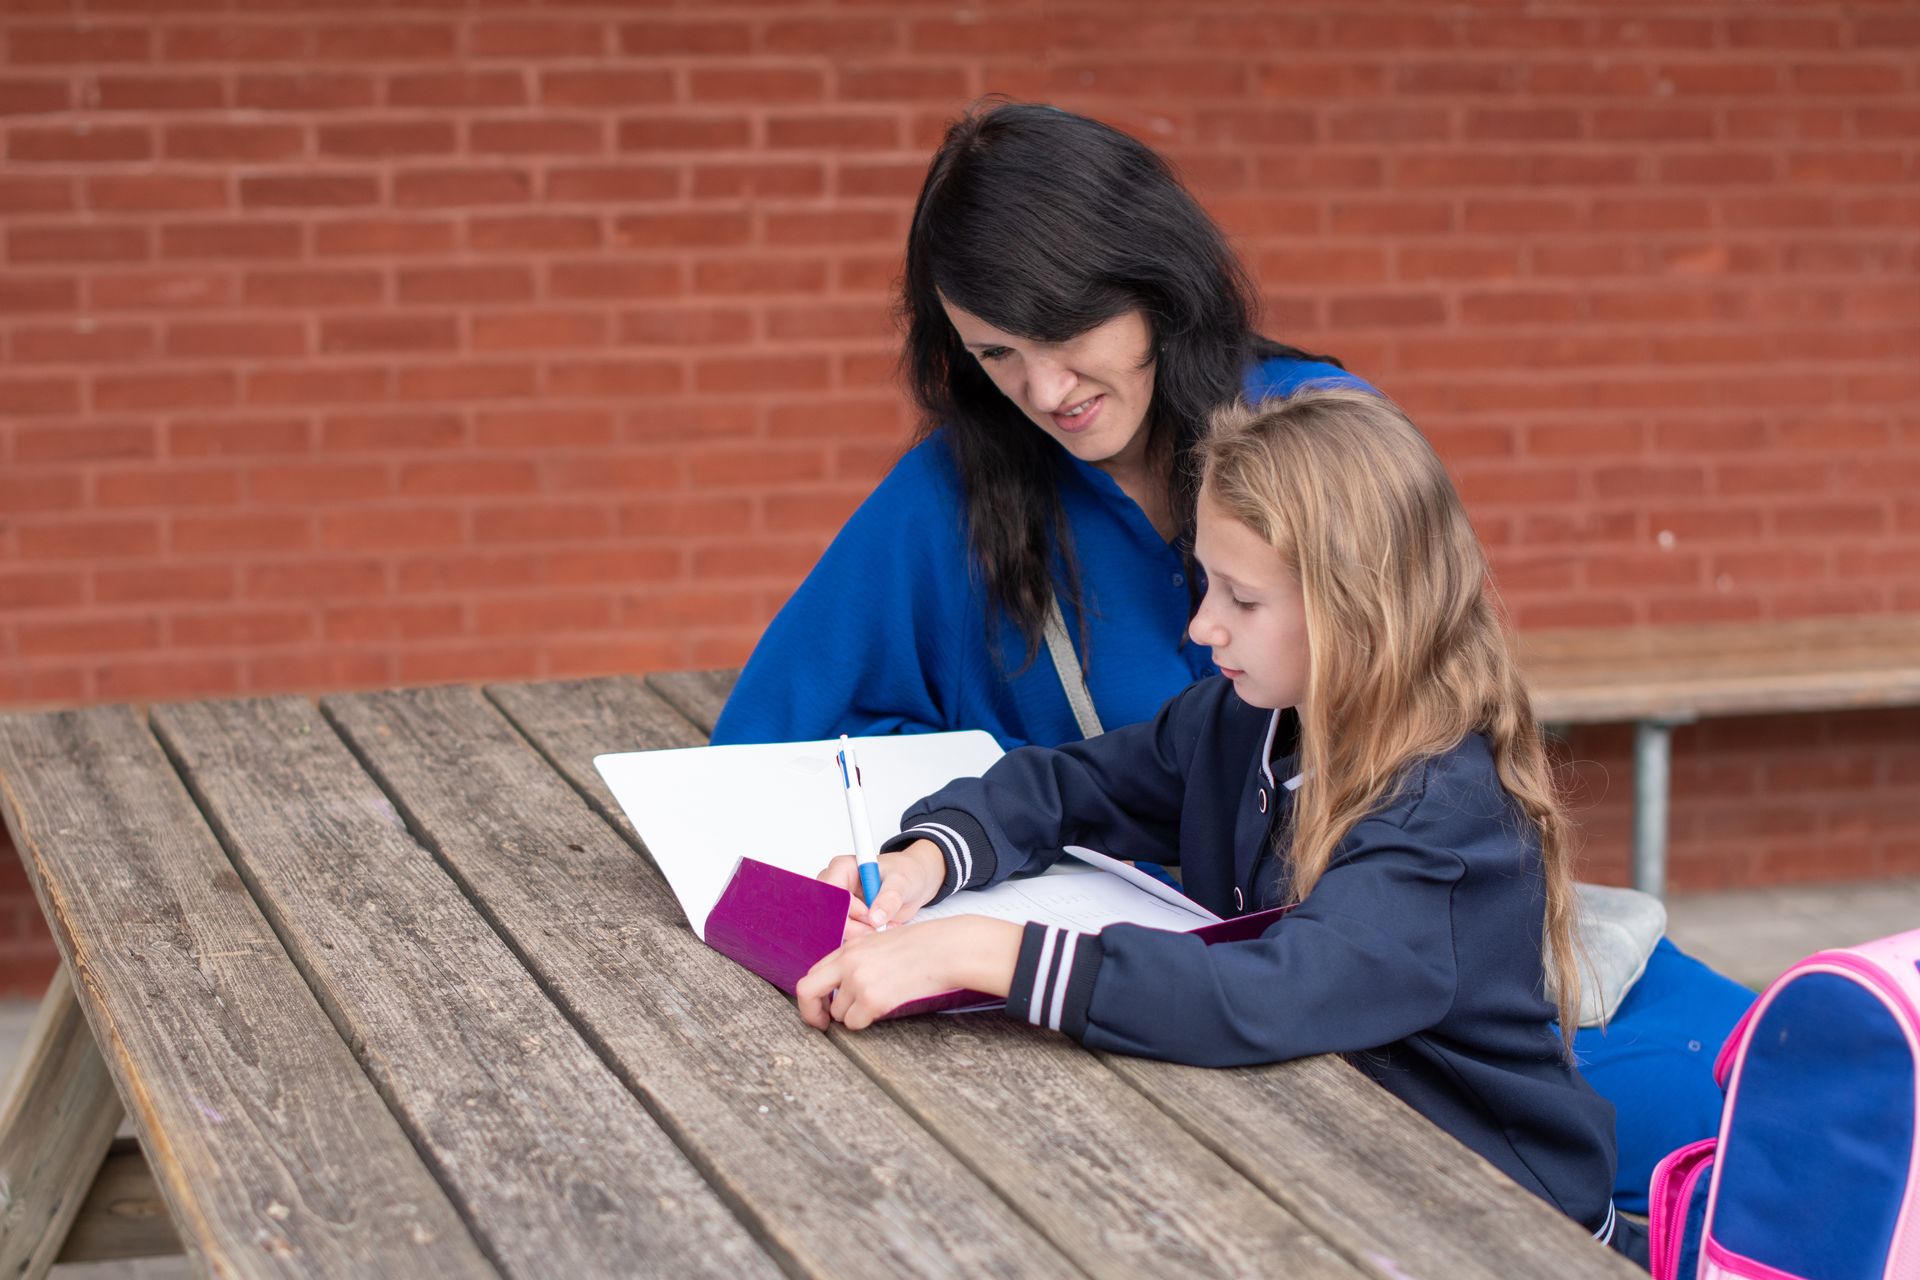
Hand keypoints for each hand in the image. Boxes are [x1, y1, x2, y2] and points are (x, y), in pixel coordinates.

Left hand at [795, 915, 1022, 1030]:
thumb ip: (857, 959)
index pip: (814, 972)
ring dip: (853, 1015)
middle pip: (807, 991)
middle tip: (821, 1024)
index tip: (820, 1006)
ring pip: (838, 1013)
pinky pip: (855, 1023)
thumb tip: (840, 985)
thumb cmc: (922, 946)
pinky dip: (865, 1022)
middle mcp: (848, 962)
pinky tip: (885, 1006)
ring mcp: (858, 981)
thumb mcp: (881, 942)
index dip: (814, 994)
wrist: (945, 950)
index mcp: (849, 947)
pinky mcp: (872, 1000)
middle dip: (811, 1013)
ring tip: (878, 1002)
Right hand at [817, 838, 945, 935]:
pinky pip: (844, 935)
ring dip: (858, 933)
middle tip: (877, 928)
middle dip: (853, 926)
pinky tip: (877, 931)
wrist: (915, 883)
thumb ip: (889, 898)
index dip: (848, 909)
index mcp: (843, 867)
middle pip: (829, 913)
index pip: (831, 893)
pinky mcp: (845, 919)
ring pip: (836, 928)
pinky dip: (860, 938)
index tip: (871, 917)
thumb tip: (875, 918)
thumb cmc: (907, 873)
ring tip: (882, 926)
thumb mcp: (902, 882)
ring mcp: (838, 904)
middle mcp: (836, 885)